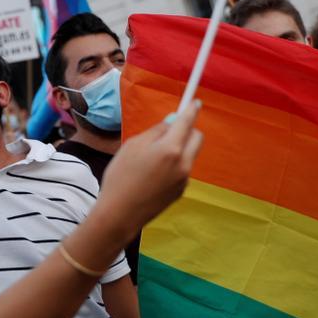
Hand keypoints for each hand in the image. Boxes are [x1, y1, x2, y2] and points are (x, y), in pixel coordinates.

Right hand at [99, 102, 202, 231]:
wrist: (119, 214)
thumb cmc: (121, 177)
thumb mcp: (133, 146)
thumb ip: (155, 132)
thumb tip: (171, 123)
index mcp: (171, 149)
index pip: (187, 122)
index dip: (191, 109)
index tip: (195, 102)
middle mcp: (183, 163)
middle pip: (197, 138)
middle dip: (188, 130)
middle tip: (170, 130)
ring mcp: (184, 179)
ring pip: (189, 154)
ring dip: (180, 148)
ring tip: (153, 158)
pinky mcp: (180, 192)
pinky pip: (183, 170)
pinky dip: (174, 165)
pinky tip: (153, 174)